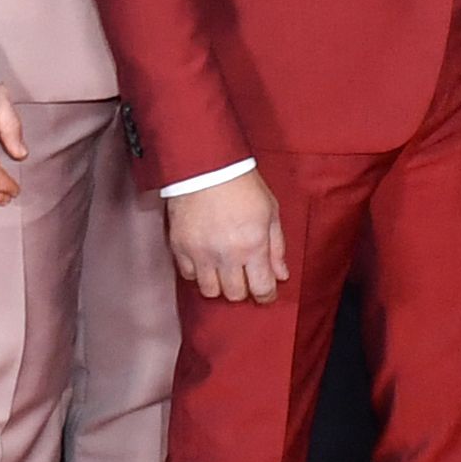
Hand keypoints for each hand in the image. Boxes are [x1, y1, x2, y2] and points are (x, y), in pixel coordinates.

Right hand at [167, 170, 289, 302]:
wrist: (206, 166)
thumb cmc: (242, 185)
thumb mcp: (270, 212)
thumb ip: (277, 247)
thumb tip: (281, 275)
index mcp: (253, 245)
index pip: (261, 288)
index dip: (266, 296)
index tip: (266, 293)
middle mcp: (226, 254)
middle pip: (235, 295)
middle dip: (243, 289)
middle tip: (245, 276)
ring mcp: (200, 253)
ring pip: (209, 291)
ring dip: (219, 284)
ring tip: (224, 269)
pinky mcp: (180, 247)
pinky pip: (188, 275)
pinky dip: (198, 272)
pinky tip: (206, 259)